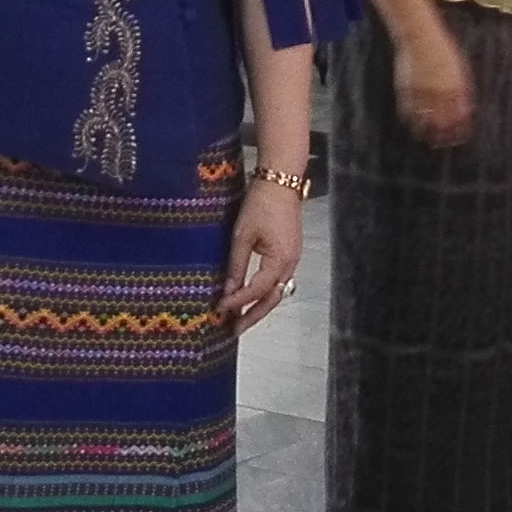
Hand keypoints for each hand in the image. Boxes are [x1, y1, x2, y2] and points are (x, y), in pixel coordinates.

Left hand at [218, 178, 303, 332]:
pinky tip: (249, 295)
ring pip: (276, 291)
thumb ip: (236, 265)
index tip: (219, 309)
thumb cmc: (261, 204)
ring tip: (239, 318)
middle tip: (233, 330)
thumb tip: (228, 291)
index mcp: (280, 260)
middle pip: (271, 299)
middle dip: (252, 316)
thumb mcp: (242, 235)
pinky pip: (277, 279)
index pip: (256, 290)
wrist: (280, 181)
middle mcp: (290, 264)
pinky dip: (263, 291)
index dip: (237, 302)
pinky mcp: (289, 252)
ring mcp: (292, 258)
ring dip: (258, 305)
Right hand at [393, 23, 474, 149]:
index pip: (460, 116)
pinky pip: (408, 111)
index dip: (460, 129)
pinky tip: (412, 126)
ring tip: (427, 140)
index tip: (459, 138)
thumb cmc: (442, 51)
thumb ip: (461, 91)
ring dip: (427, 133)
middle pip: (443, 122)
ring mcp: (422, 92)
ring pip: (425, 120)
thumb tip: (465, 110)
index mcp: (455, 87)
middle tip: (443, 144)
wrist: (420, 38)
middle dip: (444, 136)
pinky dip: (411, 121)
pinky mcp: (407, 90)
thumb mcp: (459, 70)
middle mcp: (440, 92)